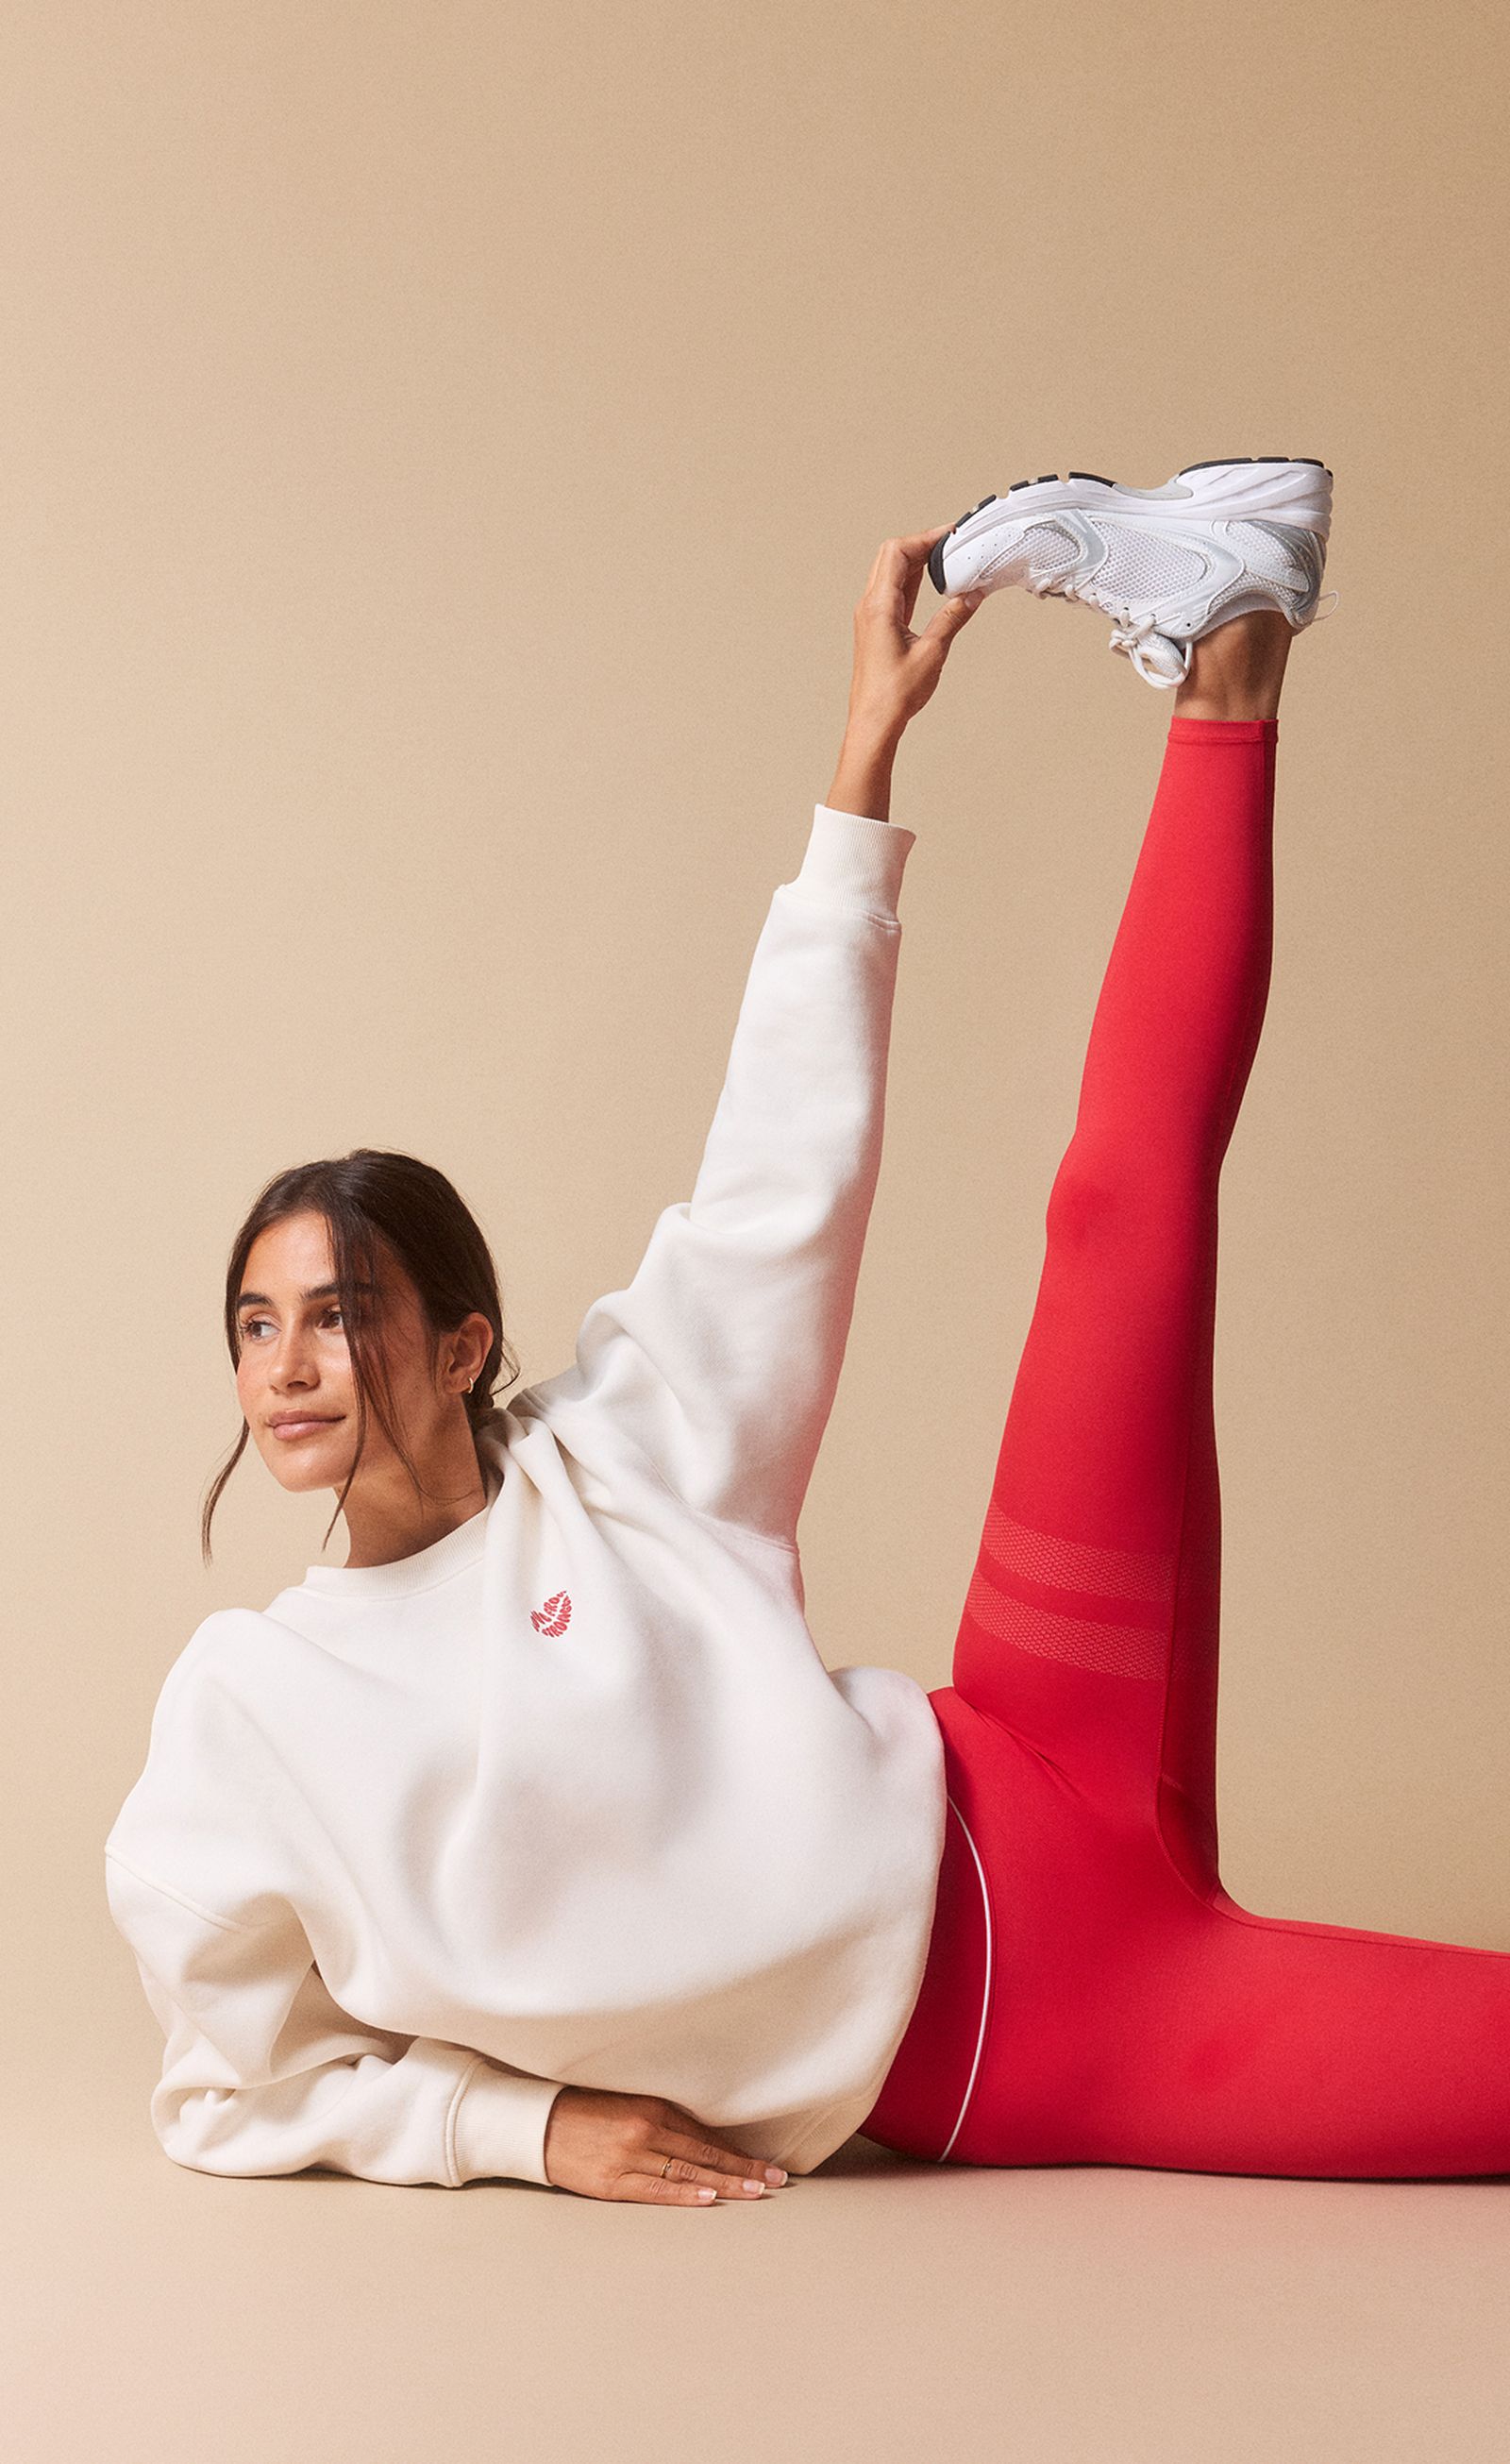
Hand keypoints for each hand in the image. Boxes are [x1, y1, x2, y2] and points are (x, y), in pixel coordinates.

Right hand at [542, 2085, 789, 2205]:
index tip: (765, 2162)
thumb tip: (705, 2140)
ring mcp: (628, 2155)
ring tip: (757, 2191)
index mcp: (651, 2105)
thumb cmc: (586, 2112)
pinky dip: (684, 2193)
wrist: (538, 2125)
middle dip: (743, 2168)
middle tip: (777, 2180)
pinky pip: (655, 2189)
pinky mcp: (611, 2181)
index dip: (737, 2150)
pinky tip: (709, 2197)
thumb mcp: (628, 2103)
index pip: (705, 2133)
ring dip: (726, 2183)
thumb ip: (663, 2118)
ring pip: (687, 2171)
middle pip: (704, 2152)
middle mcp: (644, 2128)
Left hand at [841, 526, 983, 744]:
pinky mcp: (876, 628)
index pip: (897, 552)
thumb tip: (972, 594)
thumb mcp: (932, 651)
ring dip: (917, 561)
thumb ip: (953, 618)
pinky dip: (912, 581)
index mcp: (879, 606)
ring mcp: (871, 616)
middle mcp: (869, 606)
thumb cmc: (894, 694)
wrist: (874, 722)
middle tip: (951, 543)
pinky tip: (932, 583)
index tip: (951, 535)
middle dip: (921, 543)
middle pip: (891, 556)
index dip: (925, 538)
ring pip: (891, 573)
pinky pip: (893, 592)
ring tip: (947, 559)